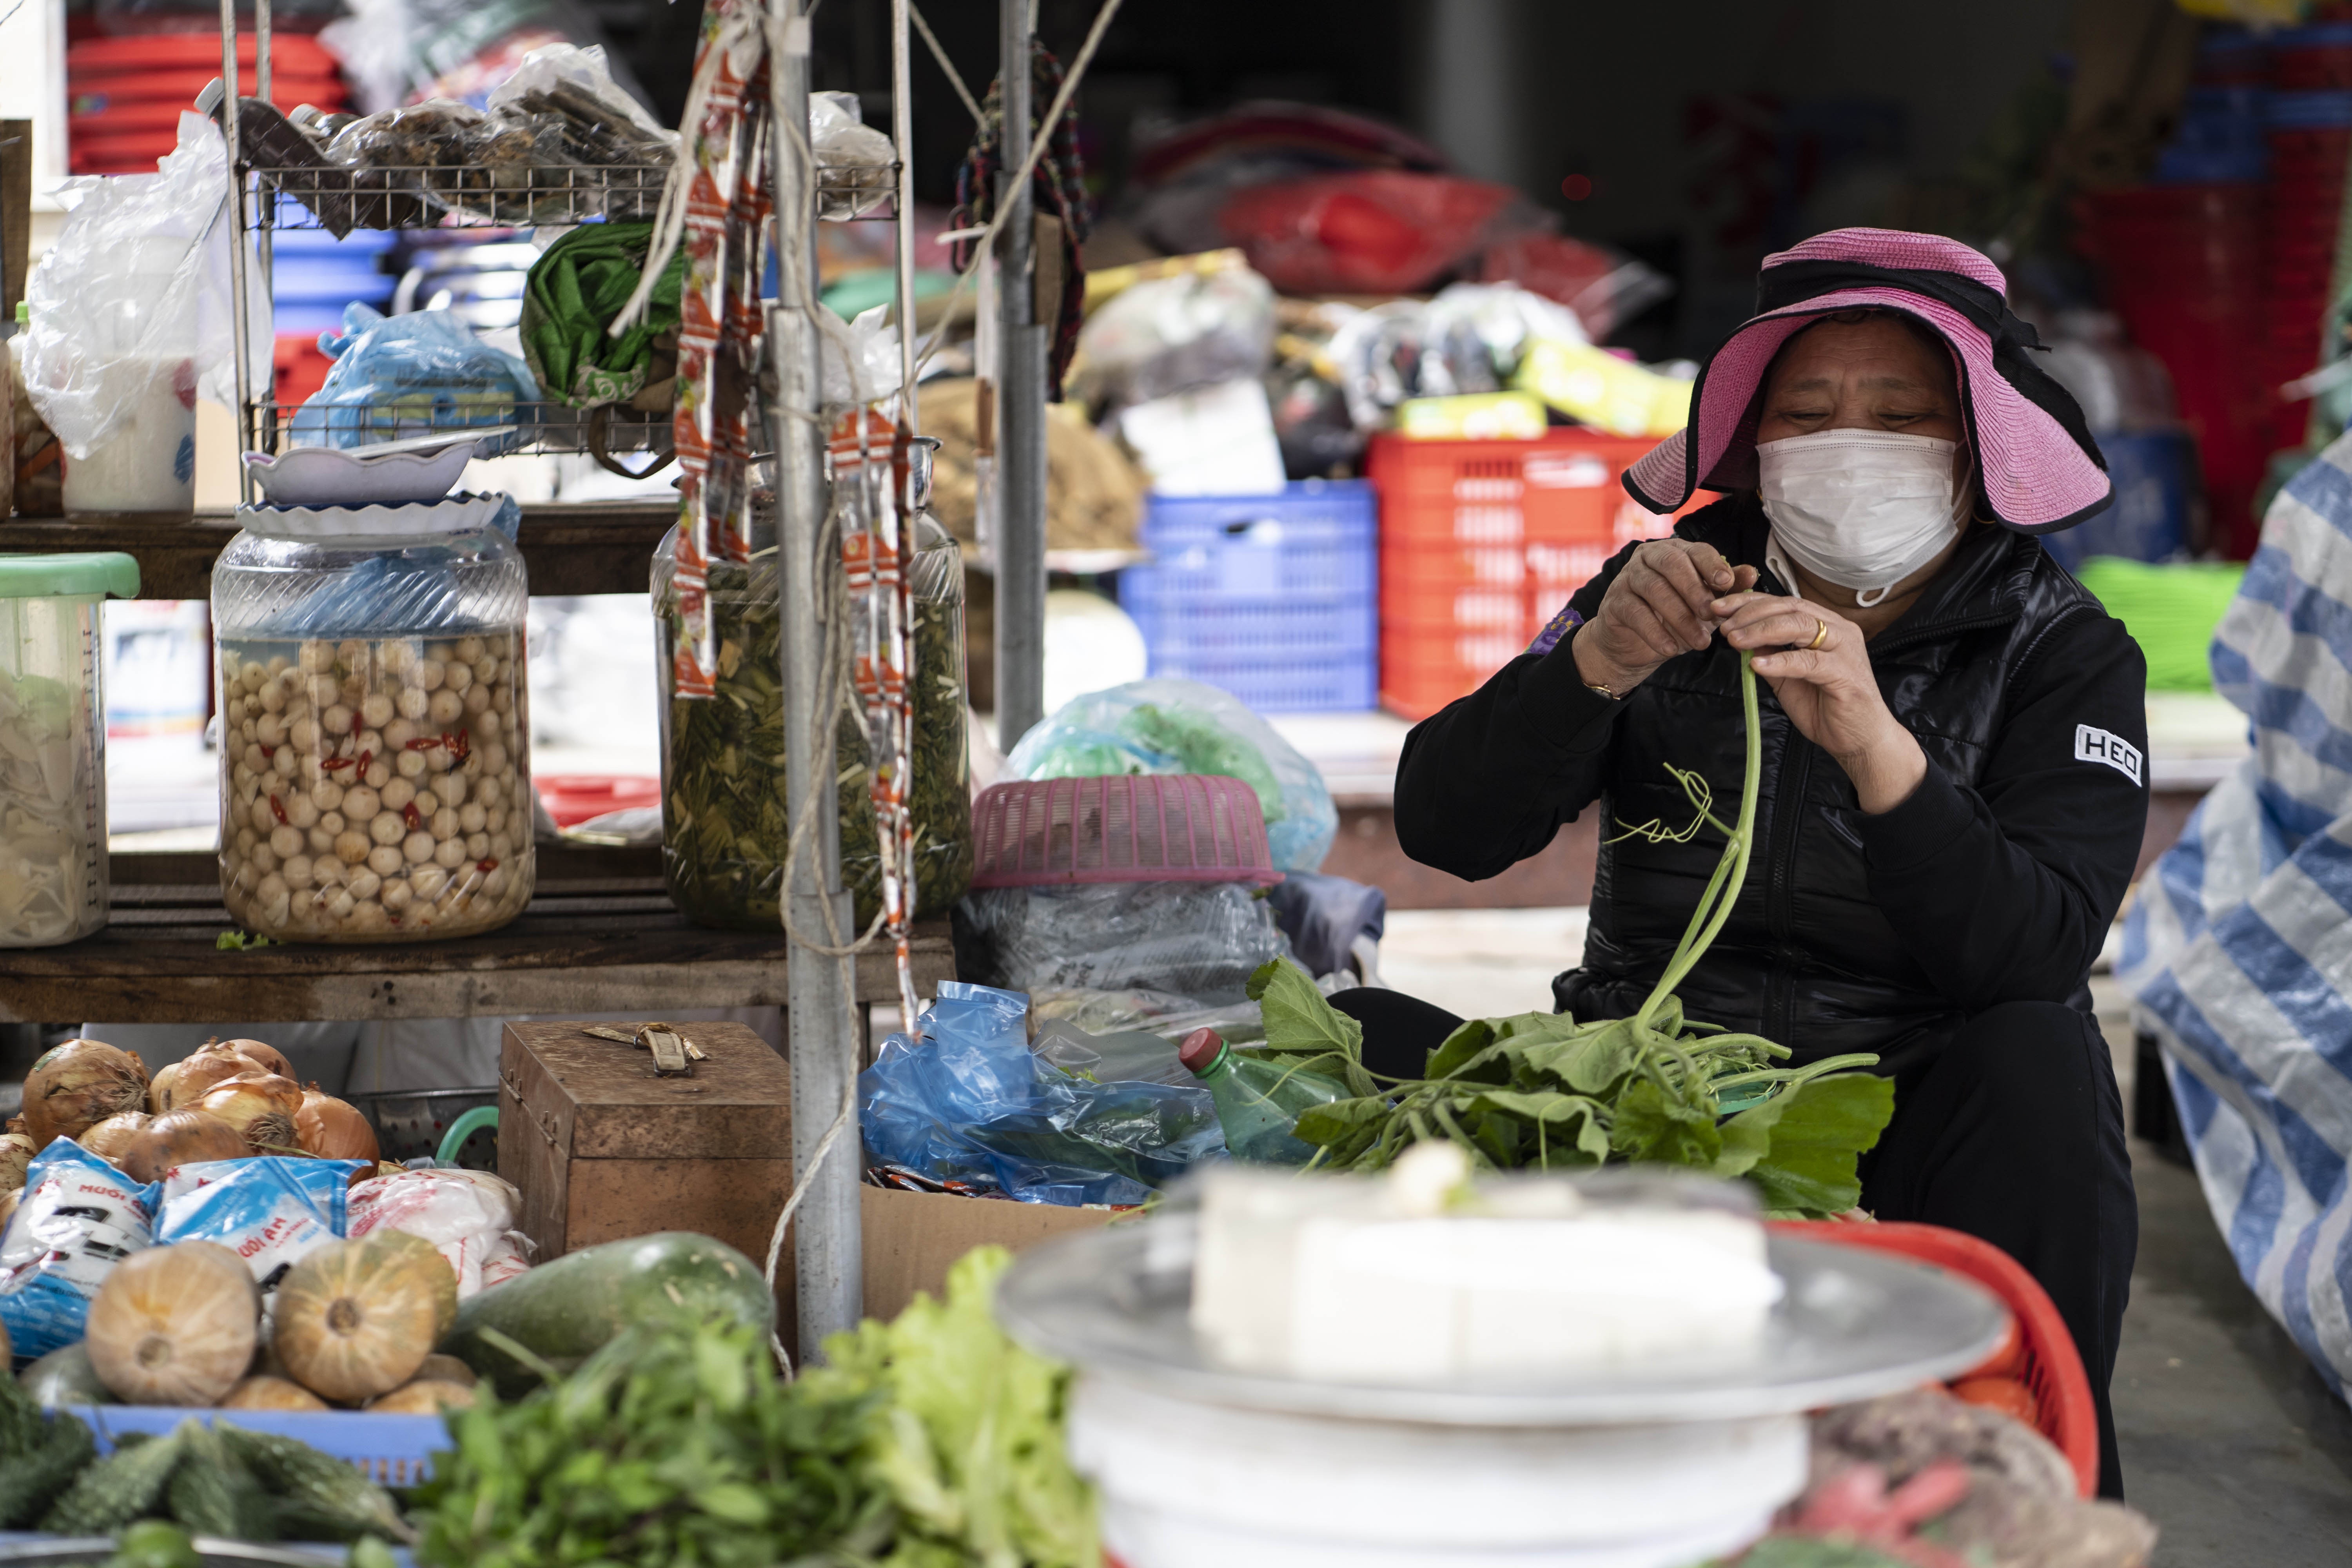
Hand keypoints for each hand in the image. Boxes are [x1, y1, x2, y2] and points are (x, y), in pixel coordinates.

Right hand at [1573, 539, 1759, 694]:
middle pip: (1672, 563)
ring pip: (1654, 588)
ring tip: (1699, 642)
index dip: (1711, 565)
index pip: (1695, 550)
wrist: (1633, 644)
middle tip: (1709, 614)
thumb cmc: (1674, 616)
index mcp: (1676, 551)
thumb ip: (1726, 588)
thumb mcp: (1705, 603)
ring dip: (1679, 617)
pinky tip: (1671, 649)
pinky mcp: (1614, 601)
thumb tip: (1752, 573)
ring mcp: (1628, 577)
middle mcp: (1649, 557)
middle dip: (1694, 589)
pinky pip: (1635, 613)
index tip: (1726, 584)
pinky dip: (1655, 632)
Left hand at [1711, 591, 1925, 813]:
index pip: (1785, 603)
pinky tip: (1757, 665)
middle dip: (1751, 613)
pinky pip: (1809, 661)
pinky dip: (1780, 661)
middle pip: (1790, 608)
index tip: (1720, 609)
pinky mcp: (1845, 674)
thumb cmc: (1826, 706)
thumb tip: (1740, 634)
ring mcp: (1845, 650)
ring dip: (1761, 631)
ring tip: (1735, 641)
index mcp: (1826, 625)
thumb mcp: (1787, 676)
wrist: (1859, 739)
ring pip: (1800, 627)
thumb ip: (1769, 653)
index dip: (1750, 602)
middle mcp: (1839, 630)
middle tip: (1724, 625)